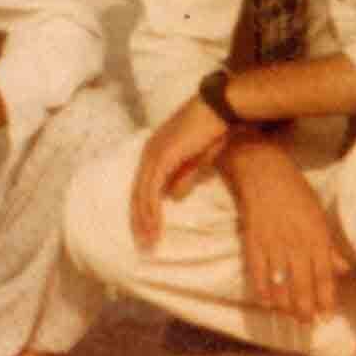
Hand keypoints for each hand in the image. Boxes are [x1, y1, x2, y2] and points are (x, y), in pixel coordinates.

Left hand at [127, 97, 229, 248]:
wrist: (218, 111)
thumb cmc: (210, 132)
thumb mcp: (196, 161)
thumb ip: (184, 178)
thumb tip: (174, 197)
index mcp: (155, 152)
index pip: (142, 186)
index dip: (142, 210)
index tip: (146, 232)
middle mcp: (149, 153)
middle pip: (137, 192)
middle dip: (139, 220)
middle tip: (143, 244)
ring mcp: (153, 155)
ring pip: (142, 194)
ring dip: (145, 220)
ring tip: (149, 242)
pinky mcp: (162, 158)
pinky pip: (152, 189)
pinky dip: (152, 210)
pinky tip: (155, 226)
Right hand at [227, 141, 355, 324]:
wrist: (263, 171)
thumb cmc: (295, 191)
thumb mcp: (319, 215)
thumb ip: (329, 246)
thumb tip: (343, 270)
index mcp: (316, 236)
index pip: (324, 276)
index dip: (326, 299)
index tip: (327, 316)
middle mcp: (296, 243)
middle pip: (302, 286)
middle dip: (306, 309)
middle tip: (308, 323)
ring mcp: (273, 244)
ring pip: (280, 285)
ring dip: (286, 306)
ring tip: (290, 316)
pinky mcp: (253, 242)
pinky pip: (258, 274)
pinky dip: (263, 292)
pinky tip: (267, 303)